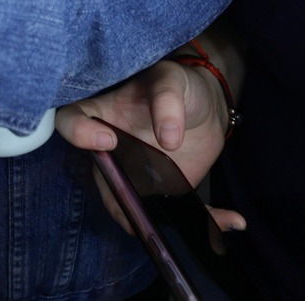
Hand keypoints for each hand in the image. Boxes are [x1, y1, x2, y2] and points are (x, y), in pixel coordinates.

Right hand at [58, 58, 245, 234]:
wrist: (205, 106)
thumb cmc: (180, 85)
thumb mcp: (173, 80)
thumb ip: (167, 100)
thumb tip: (167, 140)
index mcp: (103, 113)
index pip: (71, 122)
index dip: (79, 134)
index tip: (108, 141)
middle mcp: (111, 151)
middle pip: (102, 181)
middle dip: (121, 201)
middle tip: (147, 210)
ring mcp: (134, 176)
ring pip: (134, 209)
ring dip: (162, 223)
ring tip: (203, 221)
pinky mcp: (161, 192)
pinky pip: (173, 214)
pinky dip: (203, 223)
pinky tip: (232, 220)